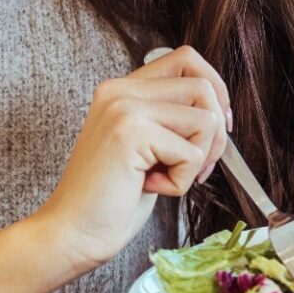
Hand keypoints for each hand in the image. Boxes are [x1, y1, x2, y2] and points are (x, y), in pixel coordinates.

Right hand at [29, 45, 232, 273]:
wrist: (72, 233)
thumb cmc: (112, 199)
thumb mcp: (147, 147)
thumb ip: (171, 119)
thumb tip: (220, 111)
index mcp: (122, 88)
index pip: (186, 59)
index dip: (215, 89)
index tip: (218, 125)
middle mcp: (120, 90)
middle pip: (203, 86)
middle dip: (216, 133)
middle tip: (198, 167)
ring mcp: (123, 108)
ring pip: (205, 118)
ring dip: (198, 159)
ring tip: (165, 178)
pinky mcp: (129, 133)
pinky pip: (192, 152)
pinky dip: (182, 181)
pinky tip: (150, 188)